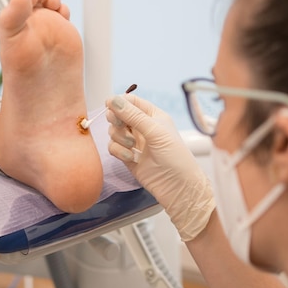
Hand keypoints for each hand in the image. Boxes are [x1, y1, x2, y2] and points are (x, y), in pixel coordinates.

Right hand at [106, 94, 214, 240]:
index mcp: (153, 116)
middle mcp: (142, 127)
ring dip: (119, 138)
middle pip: (118, 115)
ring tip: (132, 147)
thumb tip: (113, 99)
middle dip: (116, 120)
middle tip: (120, 126)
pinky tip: (131, 158)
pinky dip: (119, 151)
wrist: (177, 187)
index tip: (109, 105)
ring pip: (114, 131)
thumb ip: (133, 115)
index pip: (131, 101)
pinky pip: (113, 147)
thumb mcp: (155, 132)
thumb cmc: (175, 157)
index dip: (119, 102)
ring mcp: (134, 142)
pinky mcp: (127, 156)